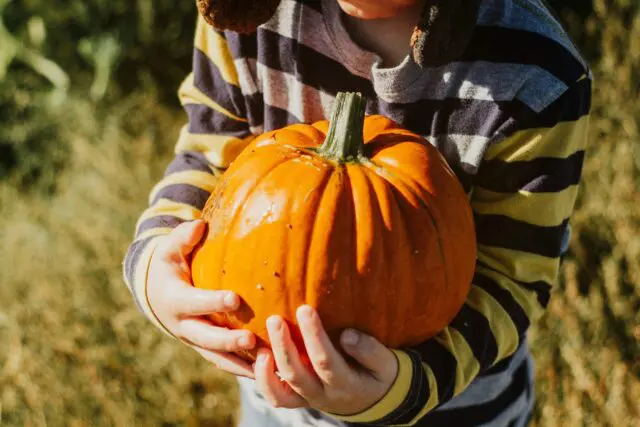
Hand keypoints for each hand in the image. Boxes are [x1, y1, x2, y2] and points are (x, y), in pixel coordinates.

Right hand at [147, 219, 256, 377]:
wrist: (157, 295)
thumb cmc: (170, 265)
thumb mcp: (169, 249)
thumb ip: (183, 237)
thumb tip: (199, 225)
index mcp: (175, 300)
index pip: (195, 302)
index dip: (213, 302)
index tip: (234, 300)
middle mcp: (184, 326)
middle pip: (206, 338)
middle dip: (228, 341)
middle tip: (250, 340)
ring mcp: (196, 341)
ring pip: (218, 356)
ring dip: (240, 363)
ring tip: (267, 363)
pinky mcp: (208, 350)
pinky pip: (226, 363)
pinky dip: (245, 370)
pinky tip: (270, 370)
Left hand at [253, 305, 398, 414]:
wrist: (372, 400)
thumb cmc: (379, 375)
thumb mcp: (386, 364)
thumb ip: (370, 351)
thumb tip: (348, 335)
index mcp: (345, 385)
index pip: (325, 361)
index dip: (313, 336)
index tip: (305, 308)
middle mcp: (322, 395)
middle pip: (297, 375)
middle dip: (283, 346)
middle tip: (274, 319)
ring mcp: (307, 399)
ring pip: (280, 391)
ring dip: (266, 368)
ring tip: (258, 343)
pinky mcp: (296, 398)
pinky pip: (275, 396)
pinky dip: (262, 380)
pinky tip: (258, 355)